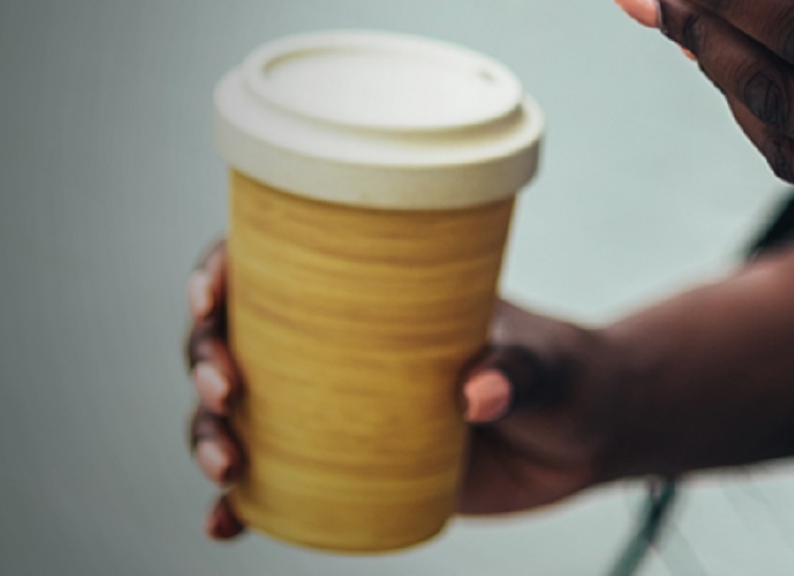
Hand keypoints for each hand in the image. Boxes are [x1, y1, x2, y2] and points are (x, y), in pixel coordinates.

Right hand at [185, 242, 617, 538]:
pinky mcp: (352, 471)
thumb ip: (517, 374)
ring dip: (208, 435)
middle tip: (225, 392)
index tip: (212, 294)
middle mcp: (339, 348)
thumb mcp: (546, 363)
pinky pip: (277, 488)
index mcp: (373, 295)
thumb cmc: (565, 373)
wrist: (589, 433)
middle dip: (204, 361)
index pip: (275, 267)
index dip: (221, 271)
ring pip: (241, 414)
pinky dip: (241, 507)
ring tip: (225, 468)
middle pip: (236, 340)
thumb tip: (475, 396)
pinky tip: (222, 526)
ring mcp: (340, 411)